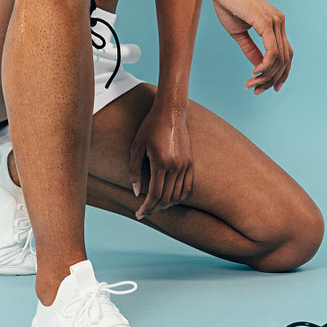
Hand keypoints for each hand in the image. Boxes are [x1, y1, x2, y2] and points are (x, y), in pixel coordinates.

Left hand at [128, 100, 192, 220]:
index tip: (138, 214)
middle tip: (144, 212)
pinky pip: (187, 187)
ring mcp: (185, 165)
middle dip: (155, 209)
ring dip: (166, 205)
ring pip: (178, 196)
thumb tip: (137, 193)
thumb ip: (135, 171)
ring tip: (155, 207)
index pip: (155, 195)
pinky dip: (179, 197)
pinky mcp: (190, 163)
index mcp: (161, 163)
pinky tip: (169, 199)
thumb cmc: (149, 127)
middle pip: (167, 199)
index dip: (146, 208)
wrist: (171, 112)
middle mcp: (176, 166)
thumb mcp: (136, 147)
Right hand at [210, 0, 292, 94]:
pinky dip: (265, 65)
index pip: (286, 54)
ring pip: (280, 58)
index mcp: (275, 24)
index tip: (269, 88)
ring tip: (252, 85)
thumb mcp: (239, 32)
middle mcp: (280, 22)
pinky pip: (272, 51)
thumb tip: (257, 67)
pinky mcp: (266, 22)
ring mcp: (275, 21)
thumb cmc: (227, 4)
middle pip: (286, 60)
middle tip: (257, 91)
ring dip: (267, 76)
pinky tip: (255, 72)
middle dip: (273, 79)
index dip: (281, 74)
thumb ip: (250, 49)